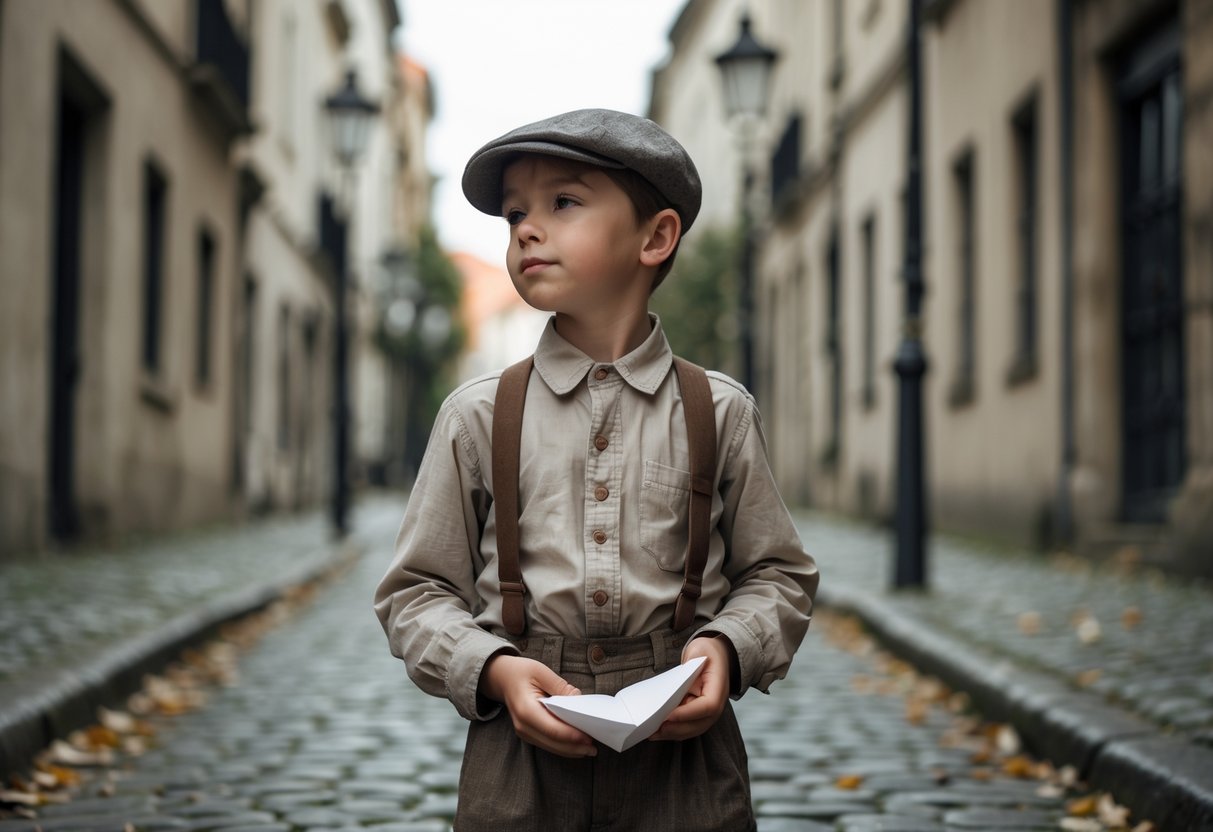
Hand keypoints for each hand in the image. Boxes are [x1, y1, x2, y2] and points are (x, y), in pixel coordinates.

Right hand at [479, 654, 597, 757]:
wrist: (501, 678)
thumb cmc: (521, 672)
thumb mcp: (541, 671)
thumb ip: (560, 687)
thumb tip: (578, 701)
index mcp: (525, 709)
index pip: (553, 729)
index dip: (572, 736)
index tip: (589, 737)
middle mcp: (523, 725)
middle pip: (553, 742)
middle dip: (575, 747)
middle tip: (594, 748)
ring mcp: (523, 732)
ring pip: (551, 747)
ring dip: (570, 750)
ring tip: (589, 749)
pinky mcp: (527, 734)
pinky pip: (547, 744)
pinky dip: (562, 746)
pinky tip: (576, 745)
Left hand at [649, 635, 732, 741]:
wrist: (717, 655)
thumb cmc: (706, 652)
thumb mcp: (699, 649)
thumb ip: (689, 663)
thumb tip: (676, 681)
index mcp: (718, 687)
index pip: (708, 705)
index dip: (689, 713)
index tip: (669, 715)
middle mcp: (717, 703)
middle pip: (700, 723)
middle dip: (677, 728)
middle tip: (656, 729)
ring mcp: (709, 712)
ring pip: (693, 729)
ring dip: (673, 733)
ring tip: (653, 733)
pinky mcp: (699, 714)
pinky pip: (688, 727)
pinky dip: (674, 731)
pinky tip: (658, 731)